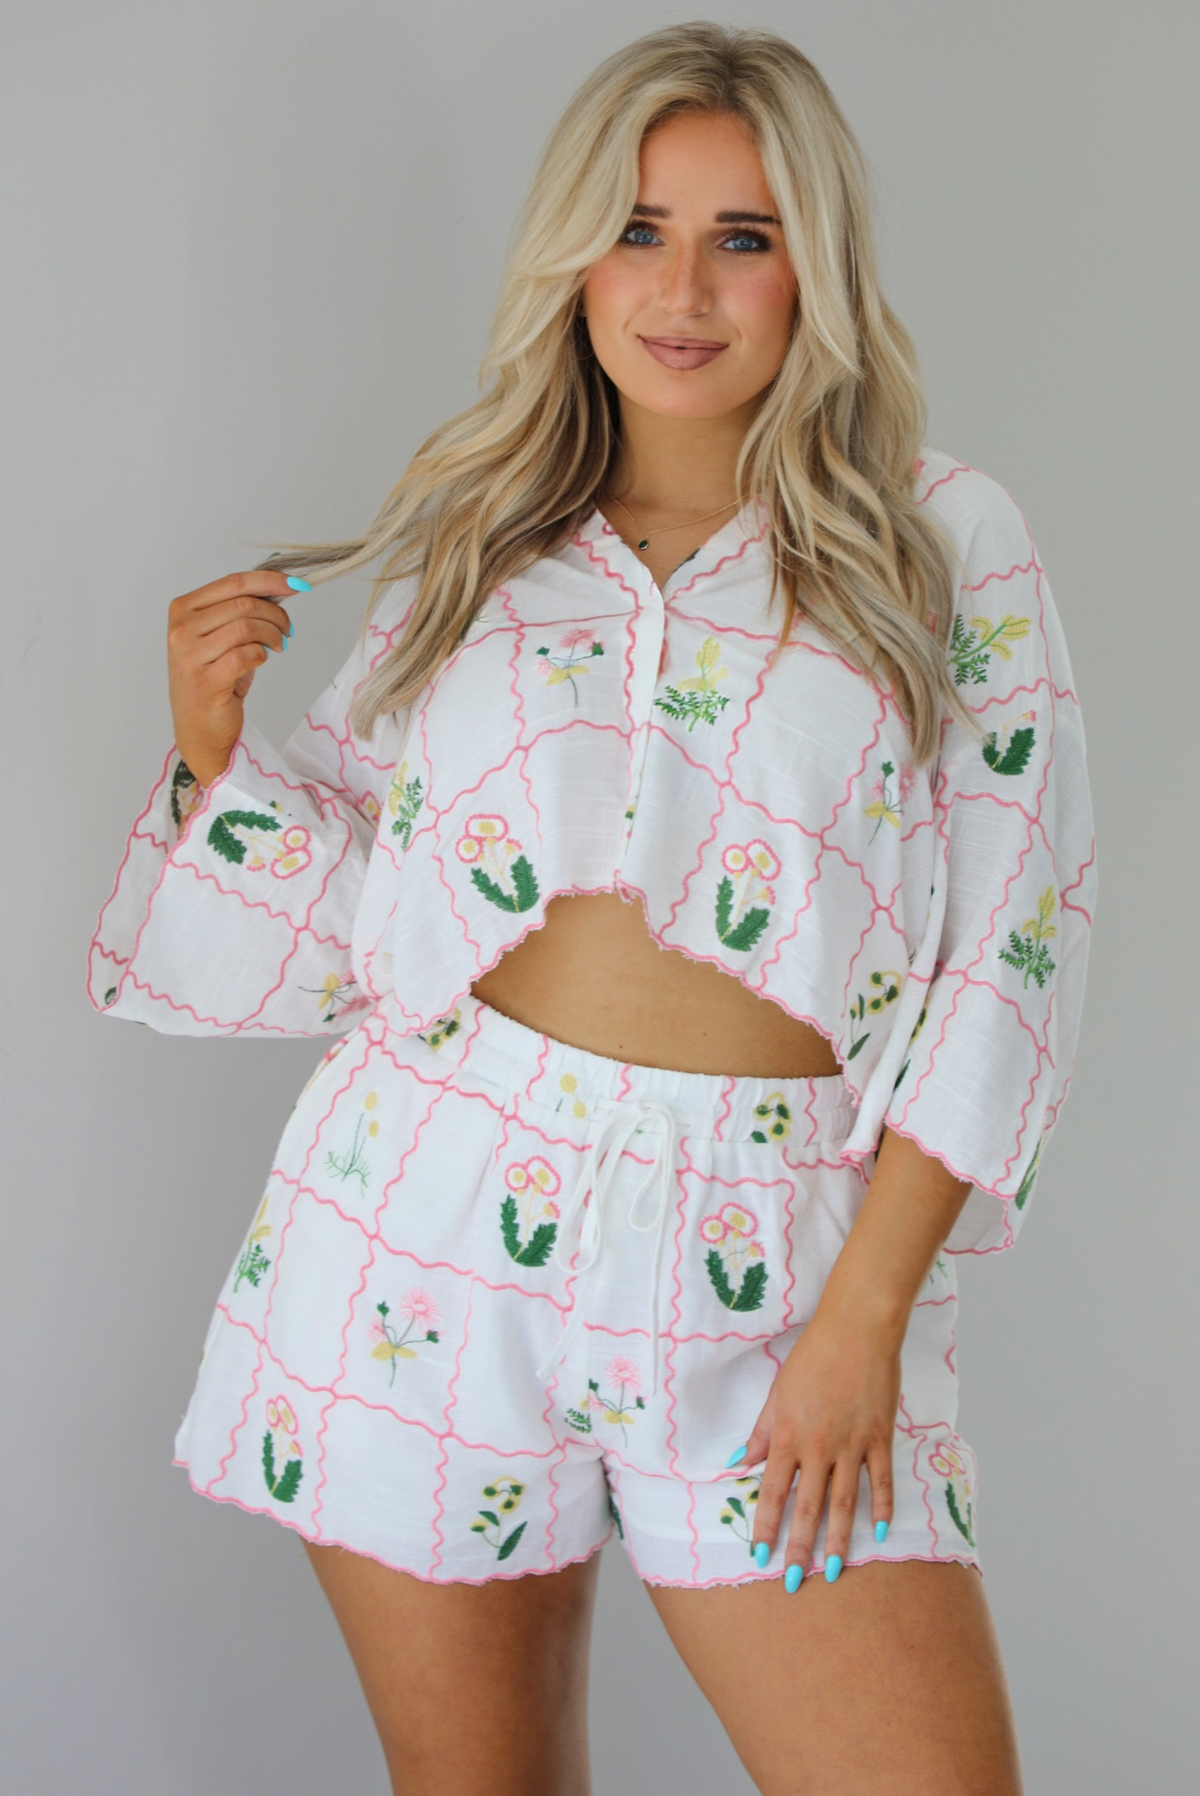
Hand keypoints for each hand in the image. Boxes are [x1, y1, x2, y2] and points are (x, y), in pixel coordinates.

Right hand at [166, 569, 306, 786]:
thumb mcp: (223, 638)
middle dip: (276, 614)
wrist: (200, 728)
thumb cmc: (214, 680)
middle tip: (288, 629)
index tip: (297, 585)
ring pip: (247, 627)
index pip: (232, 582)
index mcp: (183, 609)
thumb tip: (280, 588)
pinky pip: (247, 655)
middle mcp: (181, 629)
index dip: (269, 580)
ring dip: (273, 634)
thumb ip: (241, 612)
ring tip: (279, 645)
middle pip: (243, 604)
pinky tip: (263, 659)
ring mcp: (189, 655)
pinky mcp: (205, 680)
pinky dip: (262, 655)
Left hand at [738, 1299, 902, 1586]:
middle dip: (799, 1547)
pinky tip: (880, 1534)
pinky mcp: (880, 1438)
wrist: (856, 1330)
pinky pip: (881, 1481)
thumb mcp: (777, 1393)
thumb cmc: (812, 1357)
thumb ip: (762, 1432)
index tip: (759, 1558)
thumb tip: (739, 1464)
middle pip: (807, 1507)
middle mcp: (819, 1446)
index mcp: (788, 1435)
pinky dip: (882, 1508)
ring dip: (839, 1540)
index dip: (766, 1527)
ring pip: (844, 1502)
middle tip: (794, 1582)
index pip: (773, 1492)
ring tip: (835, 1572)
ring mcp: (853, 1444)